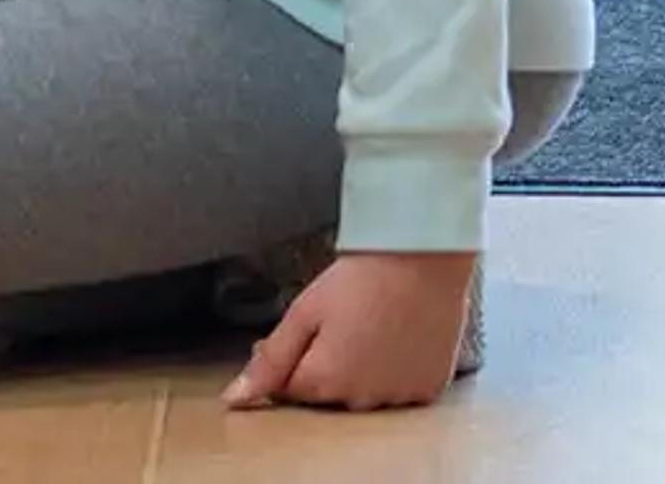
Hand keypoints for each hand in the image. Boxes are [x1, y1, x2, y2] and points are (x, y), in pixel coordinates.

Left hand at [224, 251, 478, 411]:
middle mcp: (362, 401)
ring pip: (363, 394)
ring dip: (358, 372)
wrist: (421, 262)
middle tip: (334, 324)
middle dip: (321, 367)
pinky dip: (393, 372)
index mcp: (324, 382)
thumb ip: (270, 361)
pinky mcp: (429, 389)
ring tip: (367, 327)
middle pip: (326, 395)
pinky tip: (394, 340)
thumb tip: (235, 399)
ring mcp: (400, 398)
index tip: (296, 333)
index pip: (287, 391)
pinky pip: (400, 390)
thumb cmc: (359, 281)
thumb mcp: (302, 315)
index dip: (285, 361)